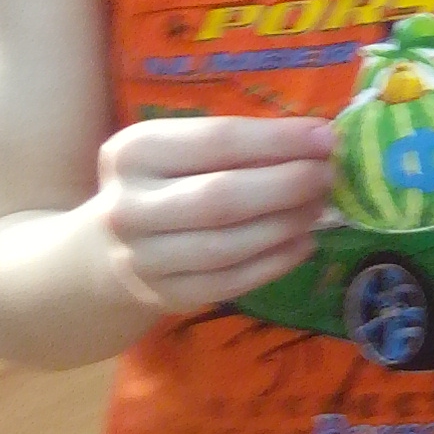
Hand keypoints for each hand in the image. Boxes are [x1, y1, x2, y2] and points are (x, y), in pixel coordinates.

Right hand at [96, 114, 334, 313]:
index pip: (218, 140)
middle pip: (223, 197)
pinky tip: (304, 244)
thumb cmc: (162, 185)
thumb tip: (319, 140)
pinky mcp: (165, 295)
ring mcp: (143, 257)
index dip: (279, 140)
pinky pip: (231, 281)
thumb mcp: (180, 151)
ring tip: (319, 206)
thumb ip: (239, 144)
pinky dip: (276, 262)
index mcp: (134, 152)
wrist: (104, 252)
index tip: (327, 138)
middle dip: (288, 185)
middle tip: (329, 176)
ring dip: (286, 224)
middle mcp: (130, 206)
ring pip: (229, 245)